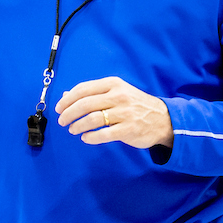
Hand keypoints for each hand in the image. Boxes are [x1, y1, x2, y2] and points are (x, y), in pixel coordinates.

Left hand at [55, 76, 173, 148]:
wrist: (163, 119)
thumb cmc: (136, 105)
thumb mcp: (117, 92)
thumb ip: (93, 93)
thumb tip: (66, 95)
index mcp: (113, 84)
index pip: (83, 89)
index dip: (68, 99)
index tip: (59, 108)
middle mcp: (118, 96)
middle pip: (85, 104)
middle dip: (68, 113)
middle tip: (62, 121)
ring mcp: (124, 113)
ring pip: (92, 119)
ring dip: (78, 125)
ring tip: (72, 130)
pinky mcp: (128, 129)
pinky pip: (104, 134)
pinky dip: (91, 137)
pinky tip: (86, 138)